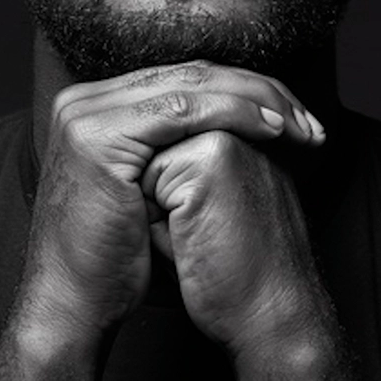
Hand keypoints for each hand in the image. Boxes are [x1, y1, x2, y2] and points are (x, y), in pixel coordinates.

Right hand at [22, 61, 321, 347]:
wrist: (73, 306)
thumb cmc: (116, 256)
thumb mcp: (147, 186)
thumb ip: (173, 145)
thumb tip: (232, 125)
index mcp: (93, 105)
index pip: (181, 78)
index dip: (241, 89)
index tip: (291, 114)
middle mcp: (83, 100)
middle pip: (188, 75)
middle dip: (257, 91)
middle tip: (307, 117)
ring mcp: (85, 114)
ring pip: (189, 86)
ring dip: (254, 99)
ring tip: (298, 122)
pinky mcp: (97, 136)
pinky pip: (180, 110)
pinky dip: (233, 113)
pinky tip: (270, 127)